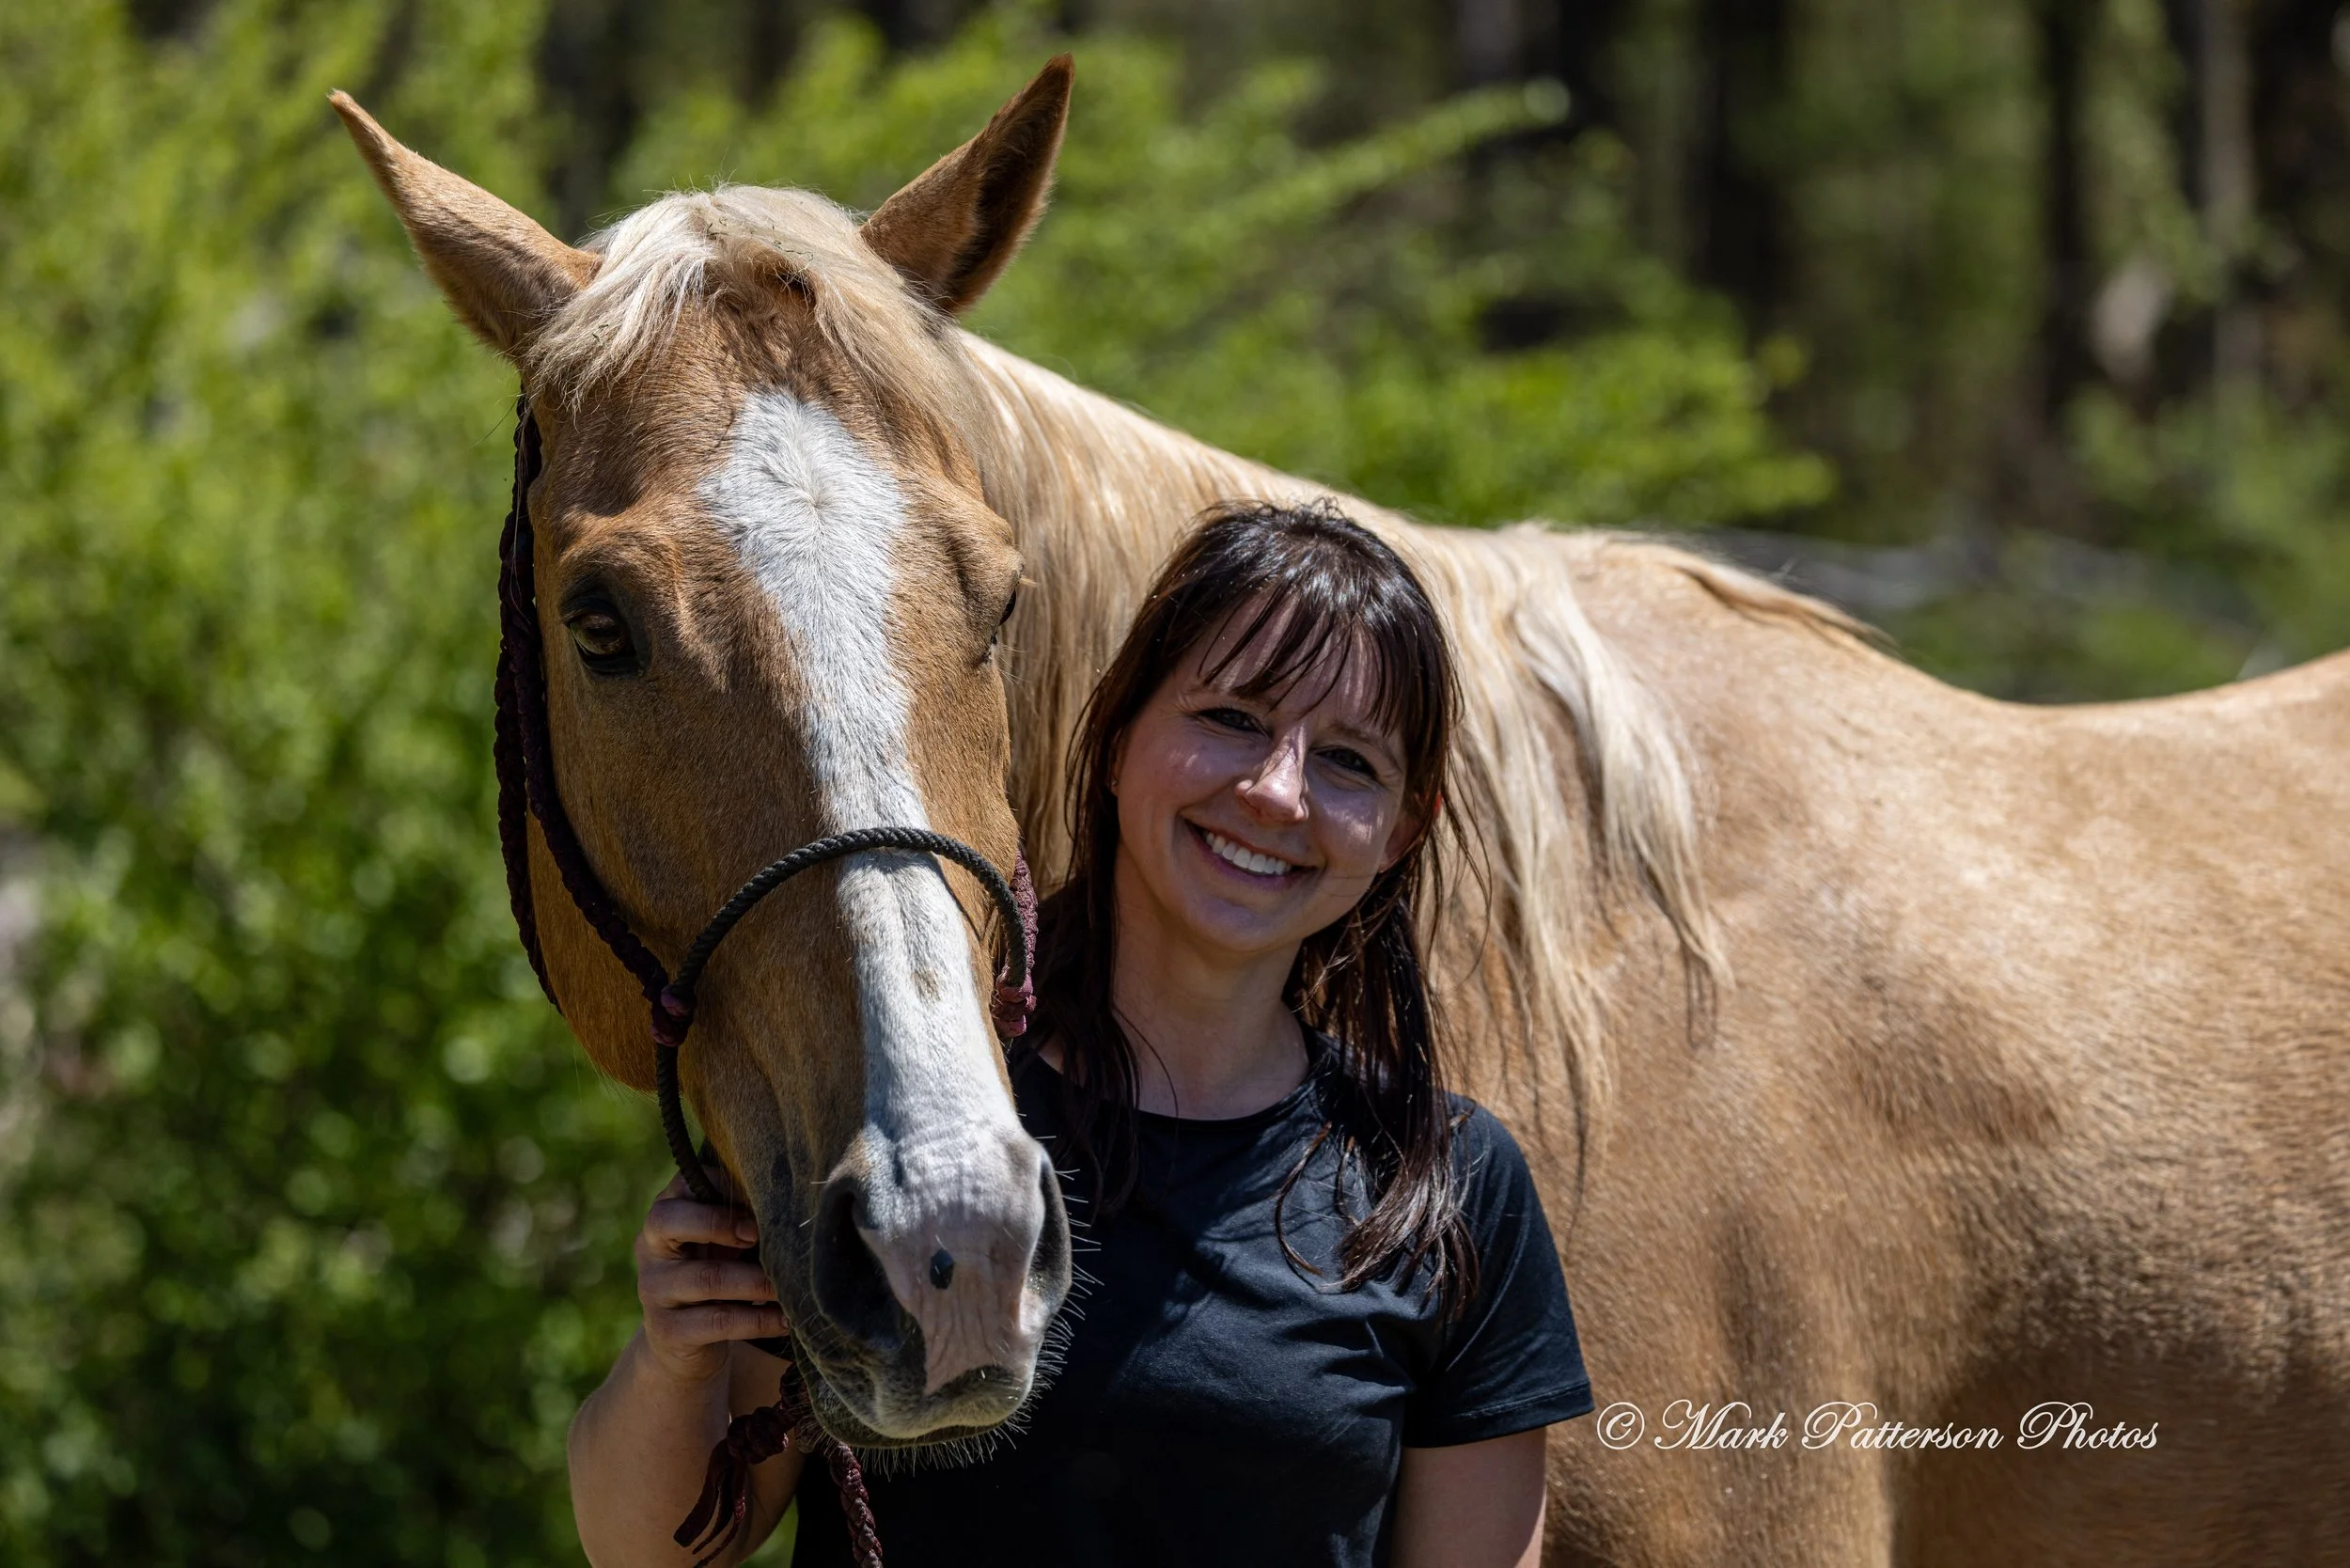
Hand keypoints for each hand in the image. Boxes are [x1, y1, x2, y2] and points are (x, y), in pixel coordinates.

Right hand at [633, 1170, 787, 1385]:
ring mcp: (654, 1291)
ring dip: (757, 1280)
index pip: (681, 1186)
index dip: (720, 1189)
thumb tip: (790, 1200)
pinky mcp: (667, 1331)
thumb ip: (741, 1219)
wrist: (684, 1349)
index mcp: (664, 1217)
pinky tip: (785, 1319)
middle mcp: (650, 1249)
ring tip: (790, 1284)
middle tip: (758, 1235)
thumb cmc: (714, 1276)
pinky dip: (759, 1319)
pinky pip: (719, 1321)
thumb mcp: (721, 1244)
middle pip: (669, 1221)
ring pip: (708, 1277)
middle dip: (718, 1222)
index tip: (758, 1204)